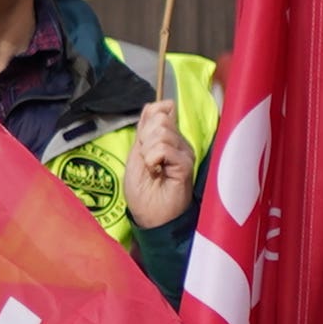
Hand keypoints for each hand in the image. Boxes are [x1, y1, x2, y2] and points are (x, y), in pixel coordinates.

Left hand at [119, 97, 196, 230]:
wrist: (151, 218)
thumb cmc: (143, 191)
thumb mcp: (136, 156)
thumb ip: (144, 131)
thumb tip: (153, 105)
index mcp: (167, 138)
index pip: (160, 110)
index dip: (148, 121)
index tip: (143, 144)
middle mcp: (178, 142)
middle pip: (160, 118)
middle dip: (145, 138)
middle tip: (147, 160)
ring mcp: (184, 152)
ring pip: (162, 132)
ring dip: (148, 151)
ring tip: (152, 168)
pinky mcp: (186, 163)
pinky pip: (165, 148)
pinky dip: (153, 158)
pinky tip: (156, 170)